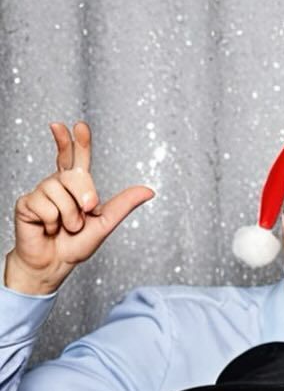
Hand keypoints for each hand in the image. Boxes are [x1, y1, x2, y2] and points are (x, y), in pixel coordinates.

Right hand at [5, 122, 153, 296]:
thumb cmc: (75, 245)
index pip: (74, 158)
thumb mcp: (105, 223)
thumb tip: (149, 190)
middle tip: (85, 212)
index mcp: (75, 186)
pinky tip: (47, 229)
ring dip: (69, 217)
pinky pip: (46, 207)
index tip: (77, 125)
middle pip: (74, 175)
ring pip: (60, 192)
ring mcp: (41, 192)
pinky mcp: (27, 203)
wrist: (54, 264)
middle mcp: (57, 184)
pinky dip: (52, 223)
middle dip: (84, 195)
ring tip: (64, 227)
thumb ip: (124, 204)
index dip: (75, 141)